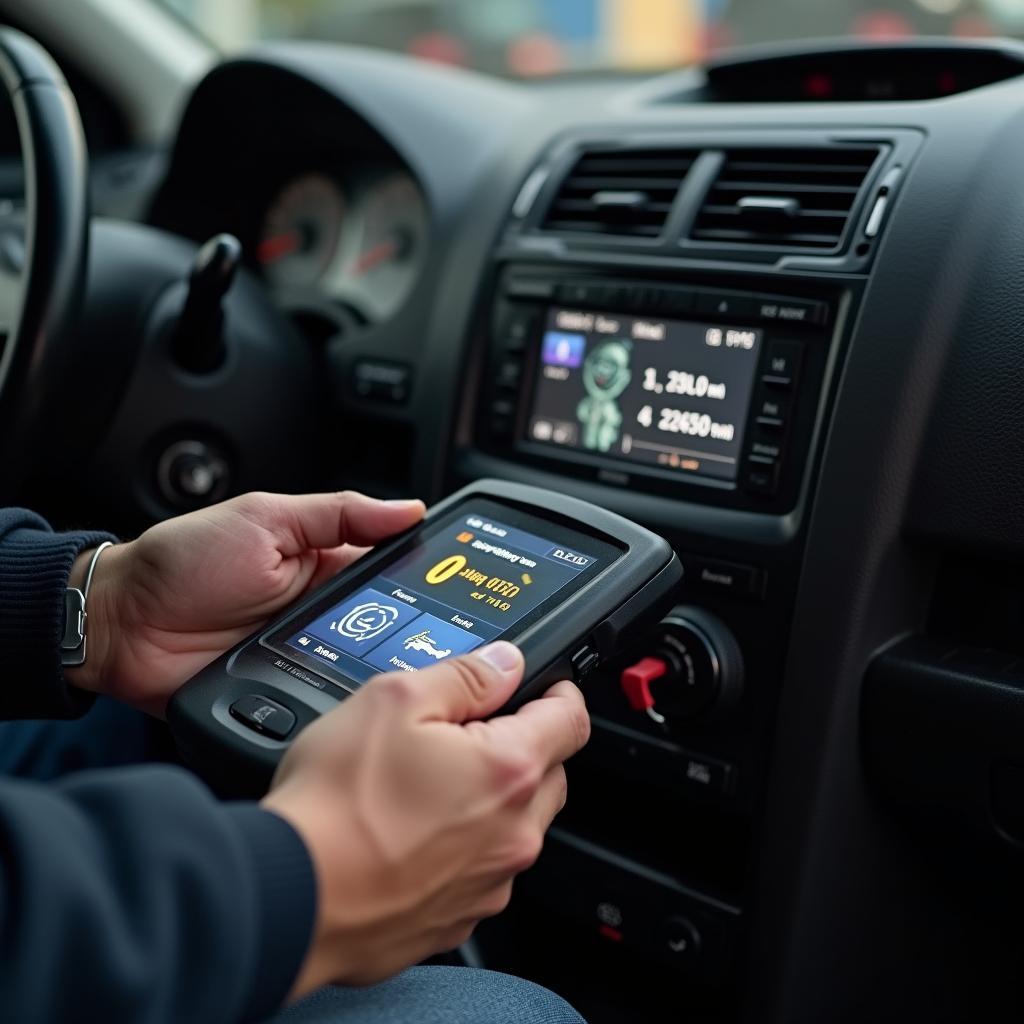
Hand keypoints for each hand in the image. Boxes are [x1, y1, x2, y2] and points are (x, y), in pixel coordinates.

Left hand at [66, 491, 423, 715]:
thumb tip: (409, 508)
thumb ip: (339, 513)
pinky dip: (345, 702)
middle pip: (391, 625)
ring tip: (417, 674)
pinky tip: (368, 705)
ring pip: (366, 667)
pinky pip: (327, 700)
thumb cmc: (182, 562)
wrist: (119, 625)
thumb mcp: (266, 519)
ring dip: (384, 669)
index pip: (394, 571)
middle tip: (453, 641)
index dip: (429, 578)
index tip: (465, 586)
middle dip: (419, 633)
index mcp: (325, 564)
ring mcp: (307, 655)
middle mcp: (323, 612)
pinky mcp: (285, 693)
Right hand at [261, 641, 589, 995]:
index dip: (560, 692)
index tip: (546, 685)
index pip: (572, 719)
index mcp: (509, 770)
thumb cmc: (336, 804)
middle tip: (470, 732)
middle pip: (550, 774)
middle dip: (525, 747)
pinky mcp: (457, 920)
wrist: (289, 897)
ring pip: (516, 826)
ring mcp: (488, 884)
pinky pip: (480, 872)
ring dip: (493, 801)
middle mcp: (513, 834)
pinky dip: (461, 849)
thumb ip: (463, 675)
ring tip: (427, 786)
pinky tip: (410, 834)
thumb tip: (505, 663)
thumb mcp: (393, 699)